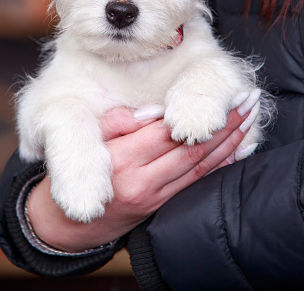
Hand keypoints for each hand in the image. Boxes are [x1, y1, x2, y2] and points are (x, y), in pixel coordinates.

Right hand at [27, 103, 257, 252]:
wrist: (68, 222)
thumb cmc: (74, 171)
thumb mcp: (86, 140)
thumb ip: (117, 122)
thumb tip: (155, 112)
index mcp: (121, 159)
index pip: (168, 132)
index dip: (198, 113)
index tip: (222, 94)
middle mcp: (142, 180)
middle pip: (192, 149)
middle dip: (224, 125)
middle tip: (247, 102)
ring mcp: (154, 197)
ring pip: (199, 167)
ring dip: (228, 143)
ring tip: (248, 119)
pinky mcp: (160, 206)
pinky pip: (195, 184)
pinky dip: (219, 166)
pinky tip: (236, 151)